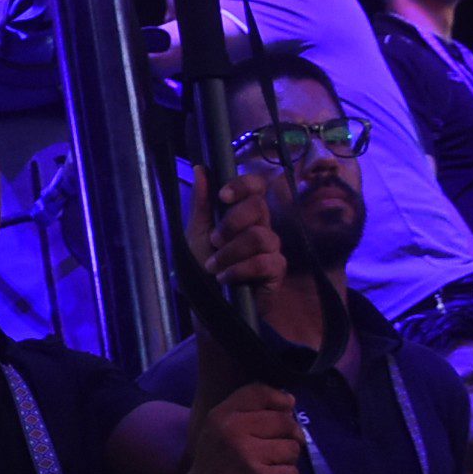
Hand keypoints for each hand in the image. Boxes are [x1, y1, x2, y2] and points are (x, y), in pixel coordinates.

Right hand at [178, 385, 300, 473]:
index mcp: (222, 416)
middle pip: (285, 422)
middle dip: (287, 437)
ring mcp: (250, 457)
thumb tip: (290, 402)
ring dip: (284, 461)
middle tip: (271, 451)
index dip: (280, 400)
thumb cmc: (212, 465)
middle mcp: (234, 432)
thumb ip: (247, 409)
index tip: (284, 411)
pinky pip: (292, 473)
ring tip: (265, 469)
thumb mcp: (217, 428)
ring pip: (292, 448)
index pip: (260, 393)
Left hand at [196, 165, 286, 291]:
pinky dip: (239, 270)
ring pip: (259, 236)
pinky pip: (263, 262)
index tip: (223, 196)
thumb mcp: (196, 234)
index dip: (244, 185)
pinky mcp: (276, 270)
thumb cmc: (204, 267)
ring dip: (230, 252)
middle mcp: (261, 226)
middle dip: (231, 223)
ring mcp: (271, 247)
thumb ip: (201, 204)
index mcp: (243, 213)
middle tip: (214, 241)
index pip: (256, 187)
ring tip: (213, 267)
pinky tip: (225, 278)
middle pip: (258, 207)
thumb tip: (201, 169)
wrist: (209, 305)